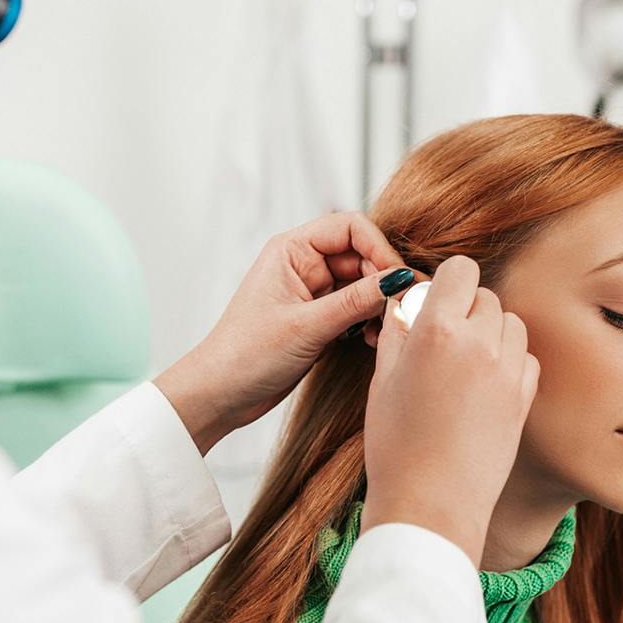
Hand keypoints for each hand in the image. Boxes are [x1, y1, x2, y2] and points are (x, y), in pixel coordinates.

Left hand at [155, 212, 415, 455]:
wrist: (219, 395)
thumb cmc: (245, 356)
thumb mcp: (306, 327)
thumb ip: (356, 301)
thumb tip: (399, 280)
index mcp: (291, 251)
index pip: (350, 227)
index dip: (379, 248)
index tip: (396, 279)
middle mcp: (302, 265)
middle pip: (362, 255)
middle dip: (384, 280)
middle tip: (403, 308)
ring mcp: (312, 293)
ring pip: (363, 284)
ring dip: (378, 304)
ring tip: (384, 330)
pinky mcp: (318, 319)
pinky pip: (356, 309)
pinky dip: (369, 321)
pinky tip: (370, 340)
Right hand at [360, 255, 540, 567]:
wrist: (431, 504)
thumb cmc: (396, 446)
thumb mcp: (381, 381)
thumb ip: (397, 333)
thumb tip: (405, 304)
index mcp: (436, 331)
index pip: (459, 270)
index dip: (445, 283)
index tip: (432, 304)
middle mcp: (479, 343)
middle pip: (484, 296)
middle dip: (464, 310)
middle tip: (440, 342)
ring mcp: (507, 370)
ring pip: (509, 322)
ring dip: (489, 332)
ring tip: (463, 365)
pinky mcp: (525, 396)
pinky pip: (524, 356)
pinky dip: (507, 361)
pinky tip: (482, 386)